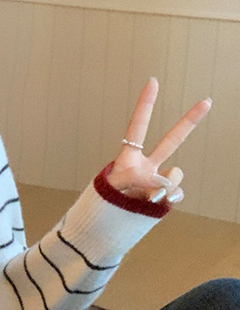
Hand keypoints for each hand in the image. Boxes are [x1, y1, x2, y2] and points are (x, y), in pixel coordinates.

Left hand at [108, 77, 211, 203]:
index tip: (153, 81)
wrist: (104, 227)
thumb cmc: (102, 205)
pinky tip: (161, 200)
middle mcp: (146, 166)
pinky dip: (171, 196)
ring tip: (144, 196)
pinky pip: (176, 192)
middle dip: (190, 122)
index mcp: (128, 158)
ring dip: (162, 184)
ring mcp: (157, 182)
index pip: (138, 127)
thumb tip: (164, 184)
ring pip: (174, 174)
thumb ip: (138, 181)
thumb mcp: (111, 189)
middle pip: (171, 140)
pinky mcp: (164, 197)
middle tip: (207, 101)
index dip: (145, 105)